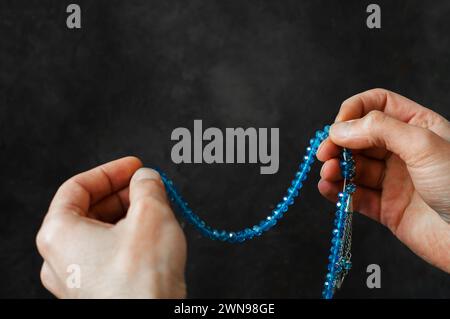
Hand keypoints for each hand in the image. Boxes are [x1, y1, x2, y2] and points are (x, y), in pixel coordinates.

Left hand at [36, 157, 186, 297]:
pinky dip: (128, 238)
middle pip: (89, 210)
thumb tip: (147, 178)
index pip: (78, 187)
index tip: (134, 166)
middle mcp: (58, 258)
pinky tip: (153, 235)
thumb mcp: (151, 213)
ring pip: (100, 233)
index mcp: (59, 233)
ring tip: (156, 209)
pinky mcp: (95, 291)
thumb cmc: (142, 277)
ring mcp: (75, 279)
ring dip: (128, 215)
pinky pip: (107, 254)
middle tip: (149, 186)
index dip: (110, 171)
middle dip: (122, 194)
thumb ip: (147, 185)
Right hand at [317, 88, 449, 272]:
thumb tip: (340, 128)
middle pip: (360, 137)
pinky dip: (338, 192)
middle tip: (325, 153)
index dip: (354, 111)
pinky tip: (328, 189)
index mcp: (417, 127)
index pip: (377, 105)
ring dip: (337, 168)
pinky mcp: (387, 208)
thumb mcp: (423, 144)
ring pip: (355, 168)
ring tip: (329, 174)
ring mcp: (394, 180)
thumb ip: (379, 129)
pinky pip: (356, 197)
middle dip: (339, 143)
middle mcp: (403, 151)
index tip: (338, 126)